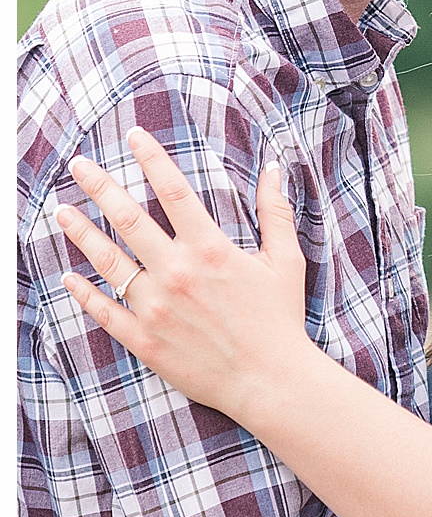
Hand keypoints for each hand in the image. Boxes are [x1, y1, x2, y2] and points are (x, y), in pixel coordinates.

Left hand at [56, 127, 310, 421]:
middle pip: (129, 219)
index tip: (134, 136)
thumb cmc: (281, 319)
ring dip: (81, 233)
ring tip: (61, 211)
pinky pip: (104, 310)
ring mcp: (156, 307)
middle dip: (100, 187)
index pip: (175, 191)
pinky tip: (69, 276)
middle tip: (79, 164)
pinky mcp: (145, 339)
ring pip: (108, 261)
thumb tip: (274, 168)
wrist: (270, 380)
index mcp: (211, 249)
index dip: (152, 159)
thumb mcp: (285, 261)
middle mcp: (177, 273)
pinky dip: (84, 293)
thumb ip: (275, 212)